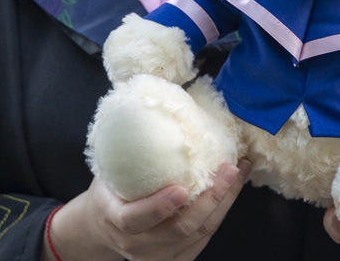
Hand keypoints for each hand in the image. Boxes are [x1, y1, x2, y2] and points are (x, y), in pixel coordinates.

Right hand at [45, 160, 249, 260]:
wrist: (100, 229)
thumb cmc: (110, 189)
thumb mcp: (108, 168)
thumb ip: (126, 145)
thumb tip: (147, 96)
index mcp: (116, 219)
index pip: (136, 219)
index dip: (159, 207)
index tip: (181, 188)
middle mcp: (137, 245)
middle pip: (179, 229)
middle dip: (209, 200)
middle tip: (227, 169)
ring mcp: (157, 256)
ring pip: (198, 234)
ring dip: (224, 203)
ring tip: (239, 171)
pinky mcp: (176, 258)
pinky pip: (204, 238)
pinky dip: (222, 211)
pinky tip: (234, 186)